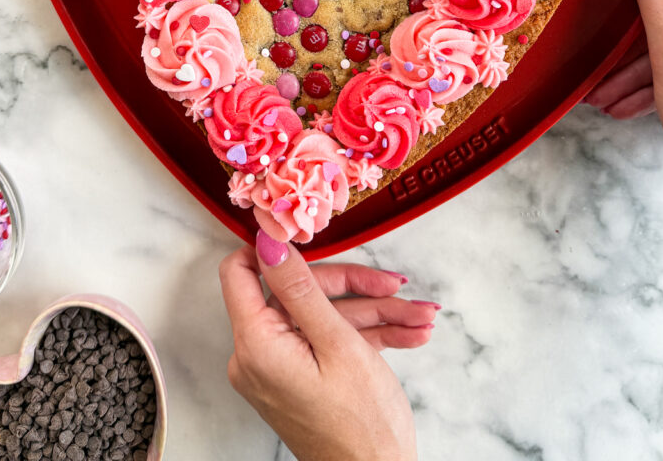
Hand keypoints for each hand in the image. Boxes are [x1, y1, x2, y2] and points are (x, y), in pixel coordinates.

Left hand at [219, 232, 438, 460]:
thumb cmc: (361, 427)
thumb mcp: (338, 344)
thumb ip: (301, 288)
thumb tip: (268, 240)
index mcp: (256, 344)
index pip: (241, 271)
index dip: (274, 249)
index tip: (310, 234)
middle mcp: (258, 355)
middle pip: (298, 291)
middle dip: (354, 287)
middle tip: (395, 285)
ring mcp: (279, 367)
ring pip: (323, 316)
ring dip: (375, 312)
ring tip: (420, 317)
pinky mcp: (300, 376)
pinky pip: (328, 340)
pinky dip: (368, 335)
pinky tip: (410, 332)